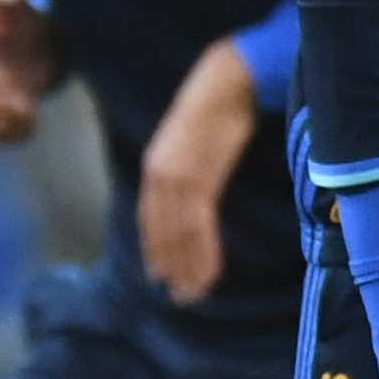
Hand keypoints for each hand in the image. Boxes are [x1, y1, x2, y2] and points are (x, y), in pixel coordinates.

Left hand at [137, 36, 261, 303]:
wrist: (228, 80)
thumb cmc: (218, 106)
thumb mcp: (194, 142)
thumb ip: (189, 168)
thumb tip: (196, 190)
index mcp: (155, 167)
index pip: (149, 220)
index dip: (155, 249)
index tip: (160, 275)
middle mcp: (160, 176)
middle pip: (162, 233)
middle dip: (171, 267)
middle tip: (181, 297)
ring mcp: (178, 178)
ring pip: (180, 236)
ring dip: (188, 269)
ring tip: (195, 294)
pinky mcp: (199, 178)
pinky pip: (199, 227)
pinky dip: (203, 254)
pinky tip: (209, 274)